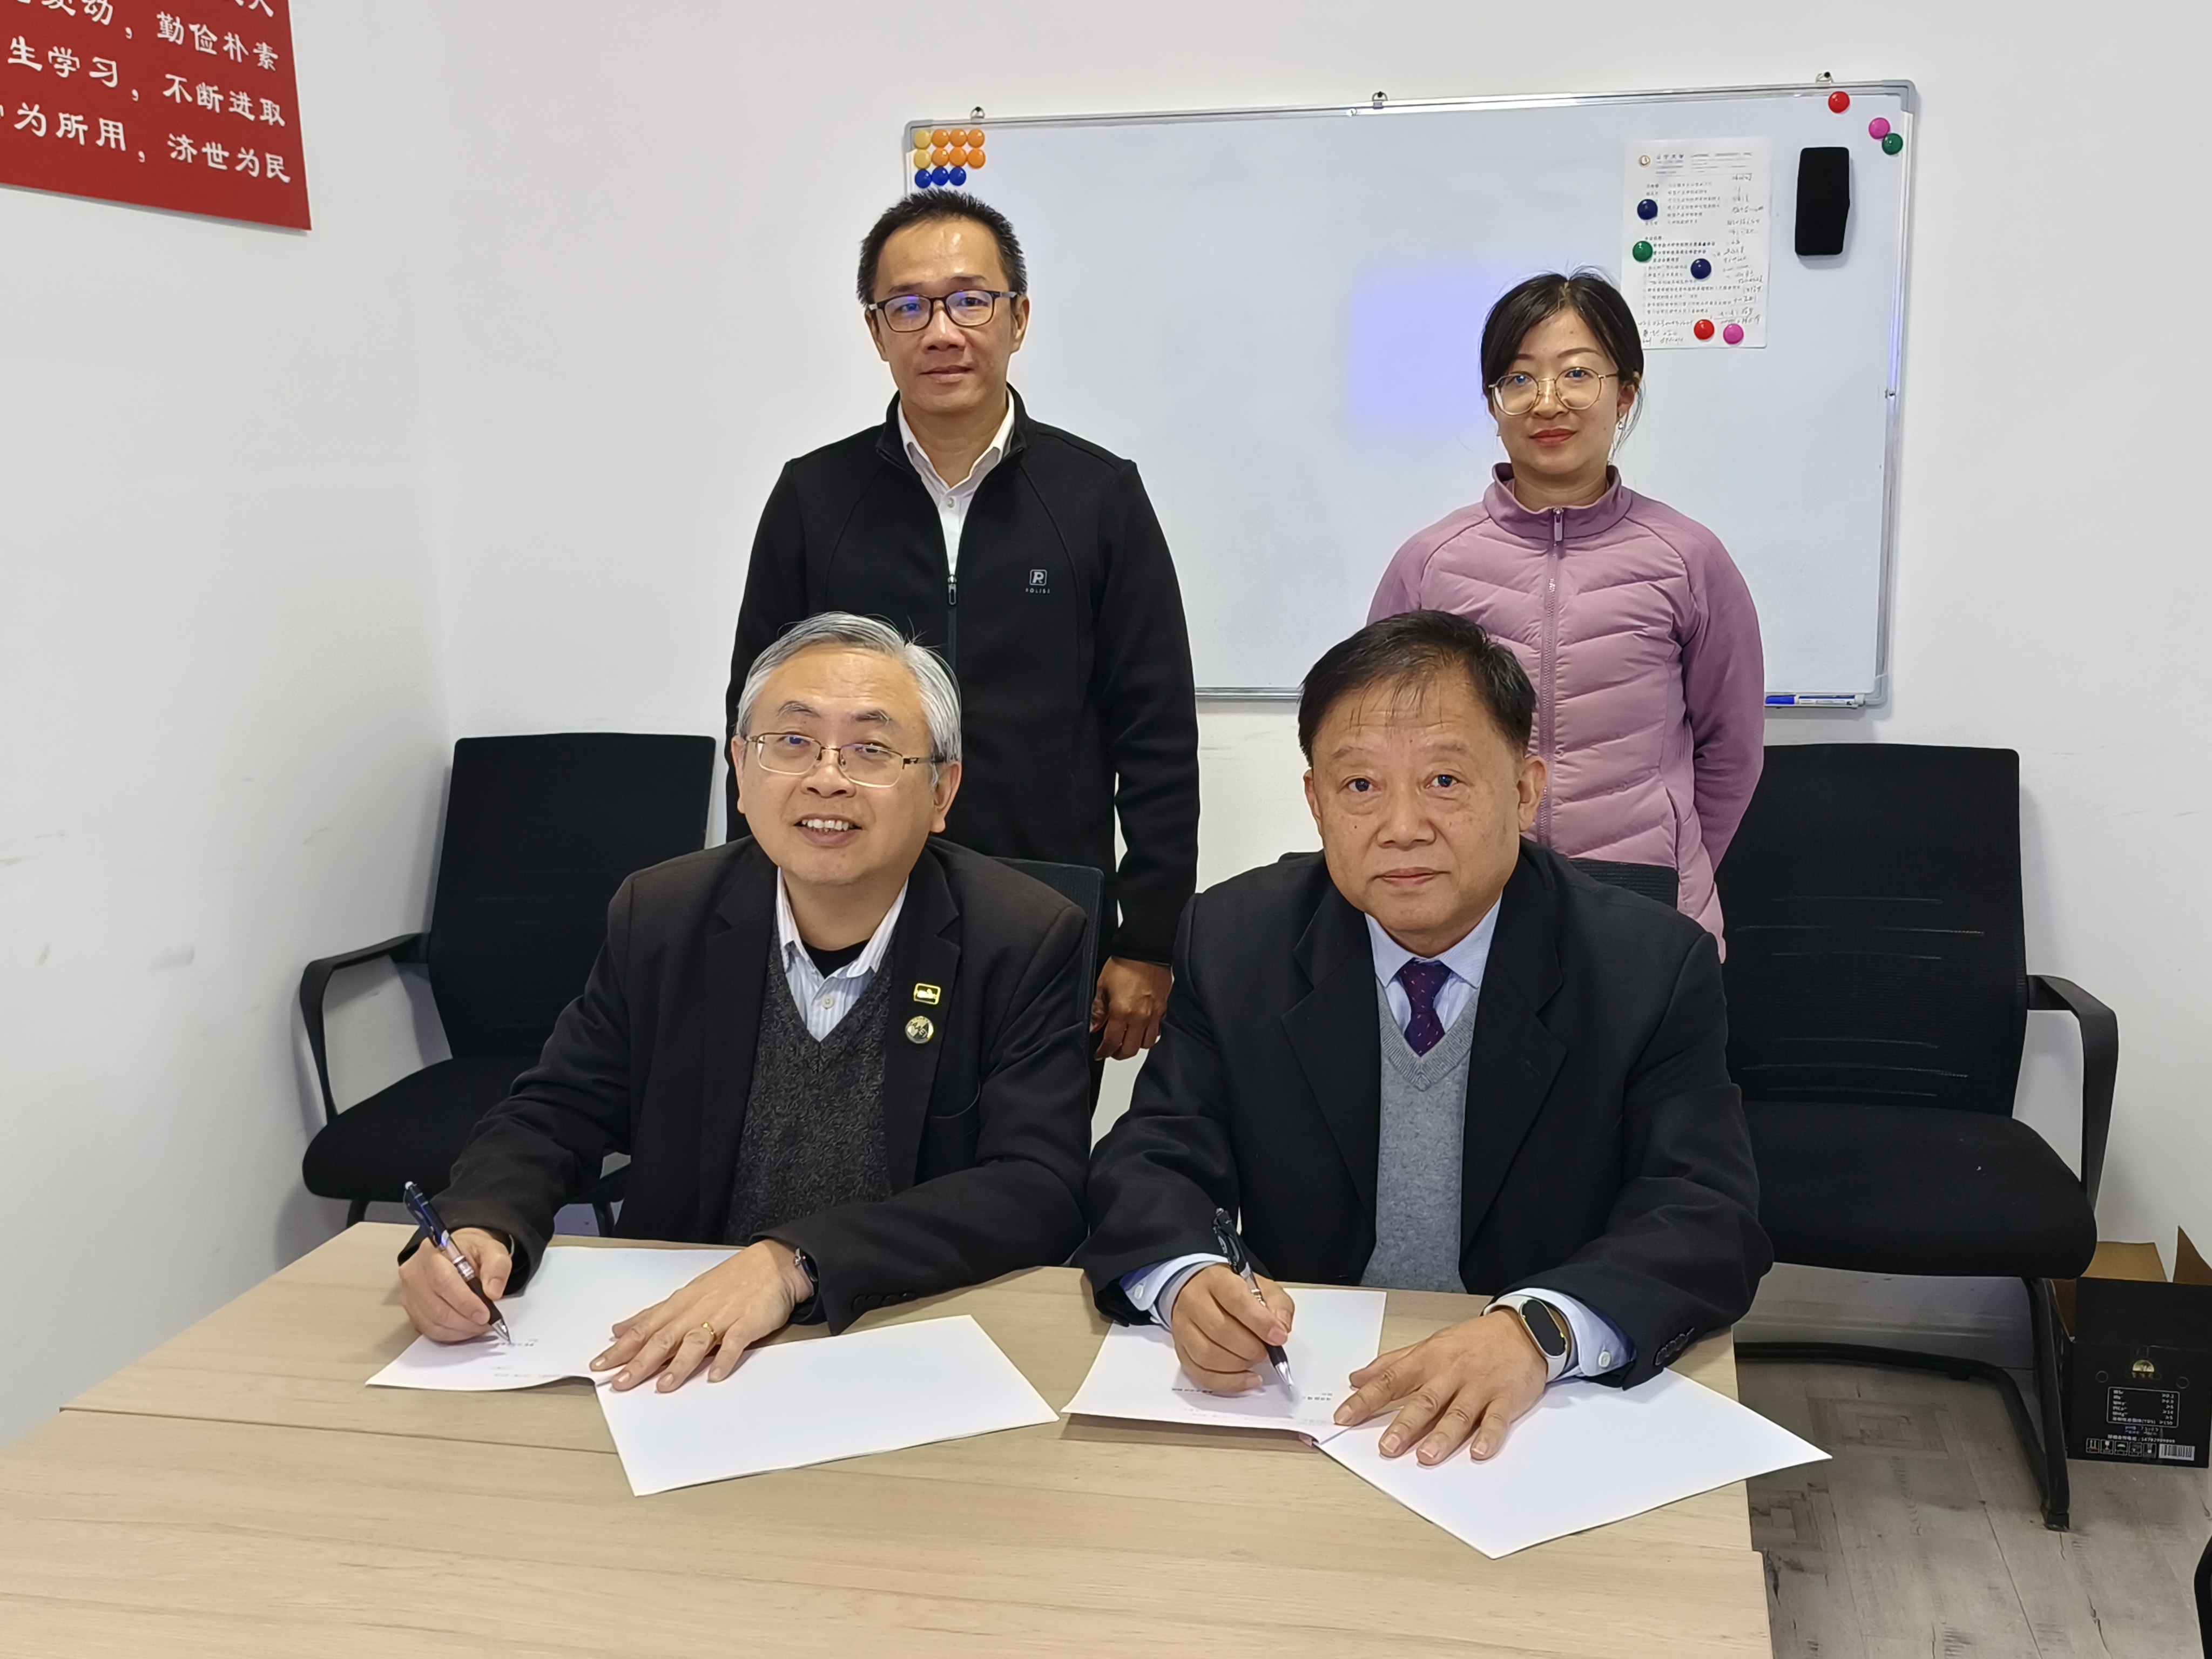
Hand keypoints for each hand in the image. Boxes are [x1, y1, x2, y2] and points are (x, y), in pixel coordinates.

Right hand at [398, 1227, 511, 1342]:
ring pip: (432, 1322)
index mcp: (432, 1252)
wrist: (456, 1254)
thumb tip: (493, 1292)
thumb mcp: (491, 1249)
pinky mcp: (411, 1309)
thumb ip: (496, 1267)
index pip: (444, 1283)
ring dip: (459, 1330)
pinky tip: (465, 1328)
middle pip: (436, 1307)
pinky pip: (429, 1329)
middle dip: (465, 1320)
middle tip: (486, 1322)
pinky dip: (450, 1333)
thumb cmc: (470, 1251)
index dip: (465, 1303)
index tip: (484, 1314)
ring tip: (478, 1325)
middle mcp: (415, 1273)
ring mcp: (410, 1293)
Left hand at [590, 1242, 813, 1391]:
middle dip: (640, 1361)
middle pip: (664, 1337)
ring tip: (663, 1385)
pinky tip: (715, 1375)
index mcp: (681, 1304)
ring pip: (696, 1341)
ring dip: (679, 1364)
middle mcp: (697, 1310)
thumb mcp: (687, 1294)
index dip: (622, 1347)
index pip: (645, 1327)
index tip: (599, 1365)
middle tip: (620, 1382)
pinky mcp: (749, 1322)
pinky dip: (725, 1358)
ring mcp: (723, 1316)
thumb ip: (654, 1315)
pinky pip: (735, 1342)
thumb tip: (620, 1329)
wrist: (773, 1264)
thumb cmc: (730, 1281)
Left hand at [1092, 956, 1171, 1059]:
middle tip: (1111, 1050)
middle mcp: (1140, 1017)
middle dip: (1119, 1053)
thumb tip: (1093, 1027)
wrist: (1146, 950)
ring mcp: (1154, 1015)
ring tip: (1127, 1040)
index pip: (1112, 1042)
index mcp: (1122, 1012)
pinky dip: (1148, 1034)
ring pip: (1146, 1044)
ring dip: (1135, 1045)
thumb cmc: (1125, 963)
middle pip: (1130, 1050)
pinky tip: (1141, 1029)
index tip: (1099, 1053)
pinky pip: (1157, 1030)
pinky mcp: (1163, 1009)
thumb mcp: (1102, 986)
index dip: (1104, 1052)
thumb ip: (1098, 1011)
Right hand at [1168, 1264, 1296, 1392]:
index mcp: (1217, 1280)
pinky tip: (1246, 1378)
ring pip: (1208, 1355)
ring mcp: (1184, 1327)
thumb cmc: (1234, 1292)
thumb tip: (1281, 1328)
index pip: (1236, 1300)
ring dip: (1239, 1366)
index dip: (1260, 1322)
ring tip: (1254, 1361)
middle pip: (1220, 1330)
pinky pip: (1201, 1373)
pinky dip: (1228, 1382)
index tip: (1278, 1337)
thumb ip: (1277, 1305)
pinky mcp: (1181, 1349)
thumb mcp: (1262, 1287)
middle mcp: (1194, 1301)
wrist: (1200, 1291)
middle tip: (1266, 1351)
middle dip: (1251, 1348)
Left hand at [1333, 1308, 1547, 1462]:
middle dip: (1404, 1425)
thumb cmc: (1472, 1342)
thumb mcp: (1428, 1345)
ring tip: (1426, 1456)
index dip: (1365, 1399)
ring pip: (1458, 1413)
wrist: (1523, 1330)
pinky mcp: (1506, 1398)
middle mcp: (1451, 1373)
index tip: (1344, 1417)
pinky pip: (1497, 1419)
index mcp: (1428, 1360)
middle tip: (1387, 1447)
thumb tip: (1356, 1378)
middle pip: (1424, 1400)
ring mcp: (1479, 1386)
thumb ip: (1391, 1363)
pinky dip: (1489, 1436)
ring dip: (1442, 1436)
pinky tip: (1478, 1452)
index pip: (1390, 1380)